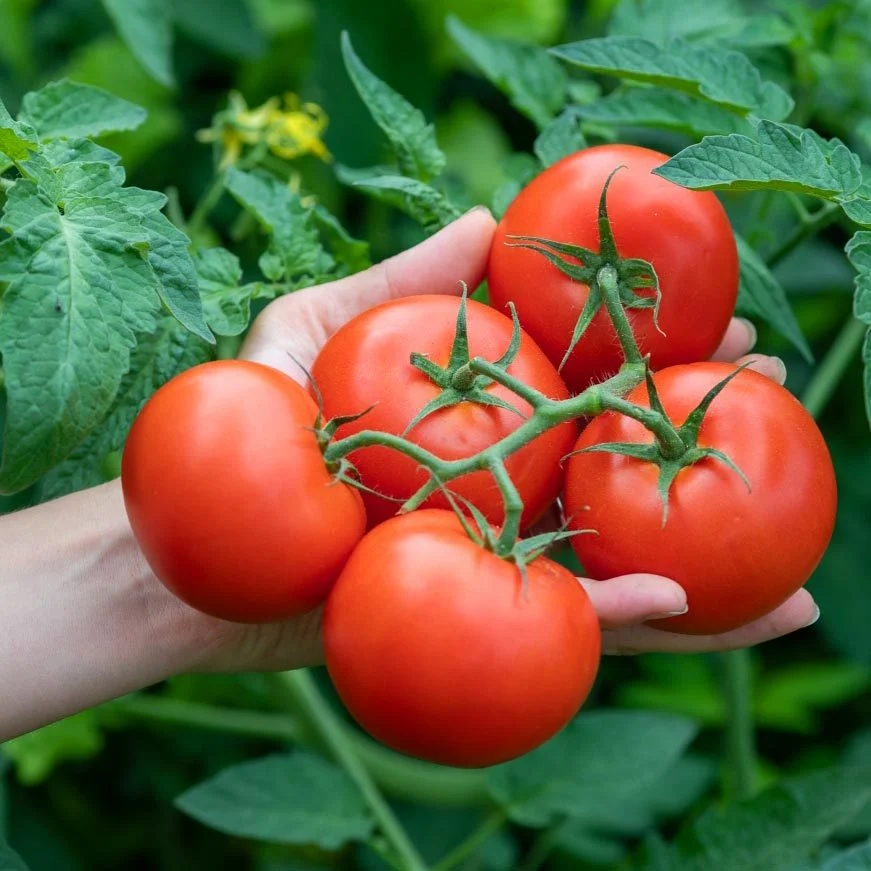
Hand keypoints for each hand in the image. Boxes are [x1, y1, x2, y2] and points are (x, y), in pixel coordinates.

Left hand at [200, 207, 816, 671]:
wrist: (188, 550)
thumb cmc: (241, 428)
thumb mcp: (309, 327)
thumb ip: (398, 278)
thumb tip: (489, 220)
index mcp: (474, 422)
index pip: (583, 387)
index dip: (656, 362)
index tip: (725, 335)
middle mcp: (493, 489)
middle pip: (614, 469)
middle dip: (702, 446)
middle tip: (778, 412)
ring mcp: (485, 559)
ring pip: (607, 562)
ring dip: (700, 563)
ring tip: (786, 571)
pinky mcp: (466, 619)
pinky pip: (551, 625)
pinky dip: (619, 622)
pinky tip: (686, 608)